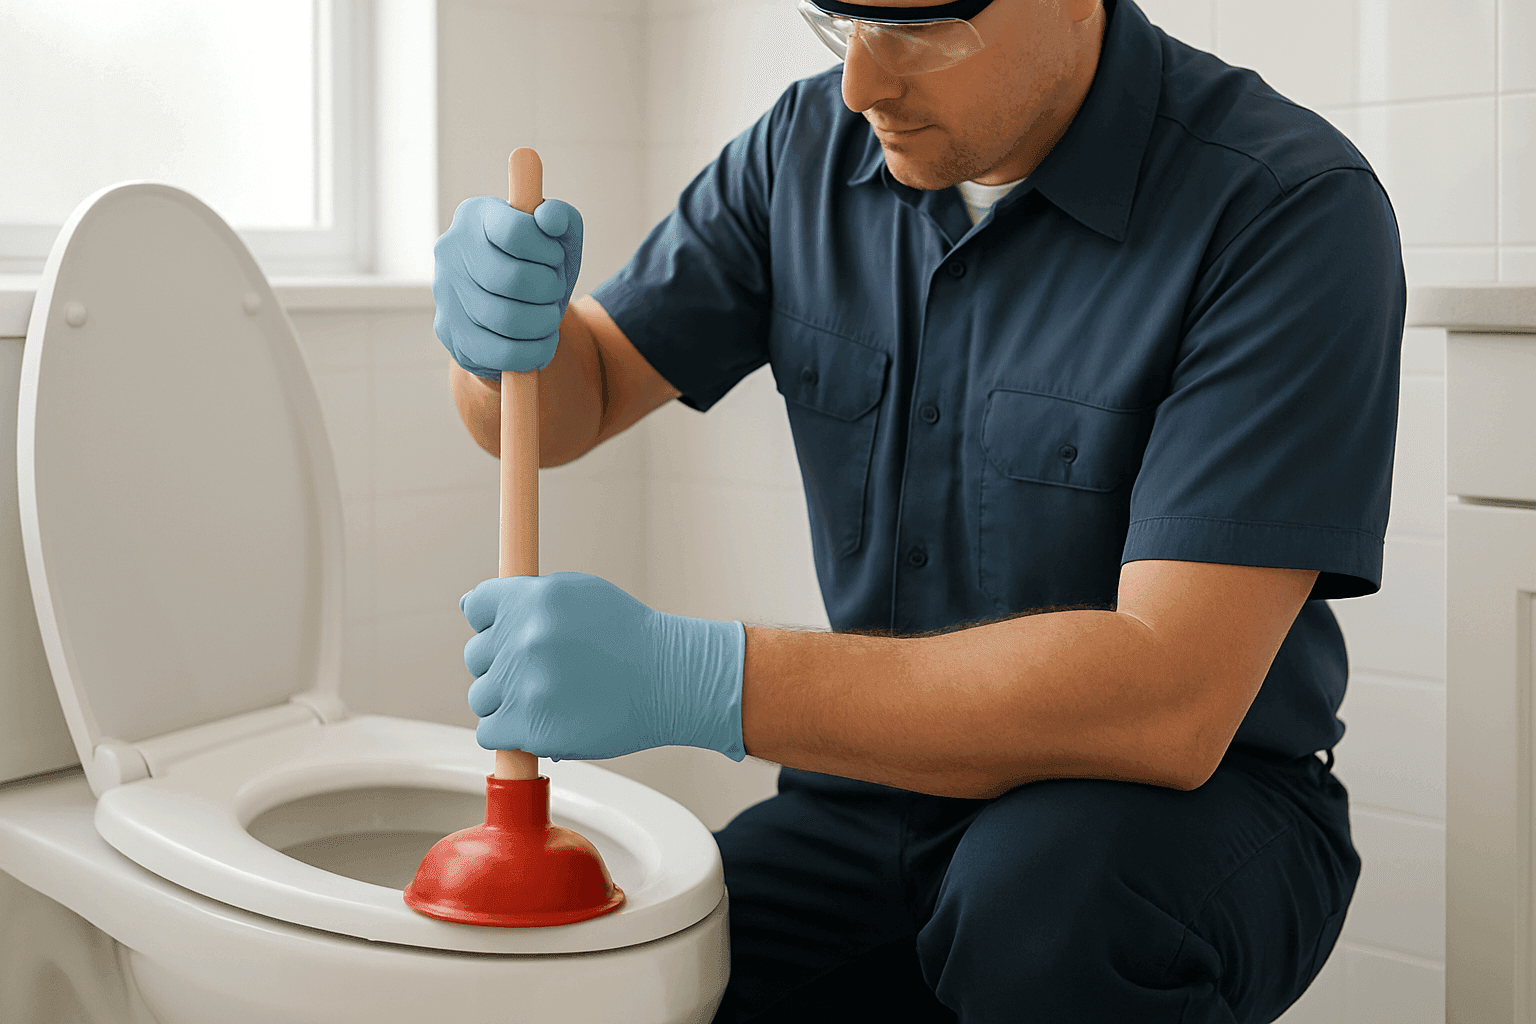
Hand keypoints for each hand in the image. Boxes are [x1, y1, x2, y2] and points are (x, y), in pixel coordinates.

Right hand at [433, 195, 583, 376]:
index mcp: (475, 217)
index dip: (548, 251)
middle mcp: (451, 251)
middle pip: (513, 280)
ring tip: (549, 315)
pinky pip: (503, 353)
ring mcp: (445, 295)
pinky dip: (535, 351)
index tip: (555, 258)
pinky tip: (542, 340)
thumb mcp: (556, 238)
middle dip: (548, 290)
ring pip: (508, 320)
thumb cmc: (537, 265)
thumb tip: (549, 218)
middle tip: (553, 290)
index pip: (516, 232)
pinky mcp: (451, 335)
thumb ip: (560, 219)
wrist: (513, 308)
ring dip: (545, 322)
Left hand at [462, 573, 746, 761]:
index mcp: (534, 598)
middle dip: (503, 664)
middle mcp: (524, 637)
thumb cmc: (630, 636)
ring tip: (548, 699)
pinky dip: (509, 734)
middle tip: (543, 672)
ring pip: (481, 697)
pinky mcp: (529, 727)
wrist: (670, 680)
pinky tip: (540, 723)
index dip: (493, 622)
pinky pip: (489, 733)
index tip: (513, 634)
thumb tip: (469, 606)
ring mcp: (525, 684)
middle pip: (476, 656)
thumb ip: (528, 596)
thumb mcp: (581, 593)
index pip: (477, 606)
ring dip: (507, 701)